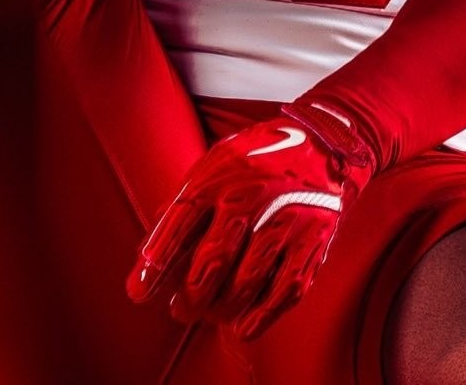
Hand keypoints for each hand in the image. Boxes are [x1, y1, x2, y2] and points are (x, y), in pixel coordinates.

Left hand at [127, 101, 374, 339]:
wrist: (326, 145)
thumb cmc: (262, 158)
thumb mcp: (217, 162)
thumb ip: (186, 202)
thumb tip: (149, 250)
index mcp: (221, 174)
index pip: (179, 223)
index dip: (156, 263)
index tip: (140, 292)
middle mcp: (252, 196)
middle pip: (210, 262)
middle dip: (188, 298)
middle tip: (180, 310)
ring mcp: (284, 220)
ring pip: (243, 285)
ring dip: (219, 310)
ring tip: (210, 312)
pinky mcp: (312, 240)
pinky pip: (282, 292)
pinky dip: (258, 316)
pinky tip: (243, 321)